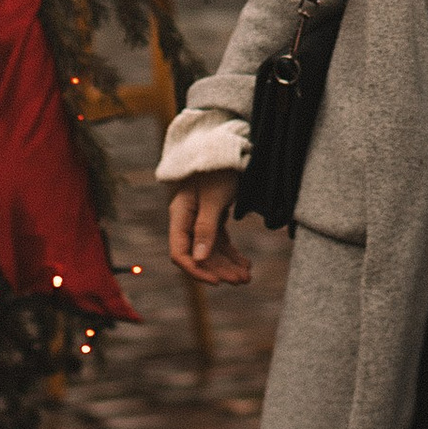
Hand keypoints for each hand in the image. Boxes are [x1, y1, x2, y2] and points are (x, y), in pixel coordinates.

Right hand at [169, 172, 250, 287]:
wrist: (224, 147)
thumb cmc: (216, 169)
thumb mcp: (213, 198)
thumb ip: (206, 227)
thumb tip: (200, 259)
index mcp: (180, 215)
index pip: (180, 253)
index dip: (196, 270)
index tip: (217, 281)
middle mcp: (187, 221)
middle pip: (200, 254)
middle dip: (220, 270)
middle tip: (242, 281)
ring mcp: (200, 220)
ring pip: (212, 250)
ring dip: (228, 265)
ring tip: (247, 277)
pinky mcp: (213, 217)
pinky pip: (221, 241)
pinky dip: (232, 253)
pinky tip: (245, 264)